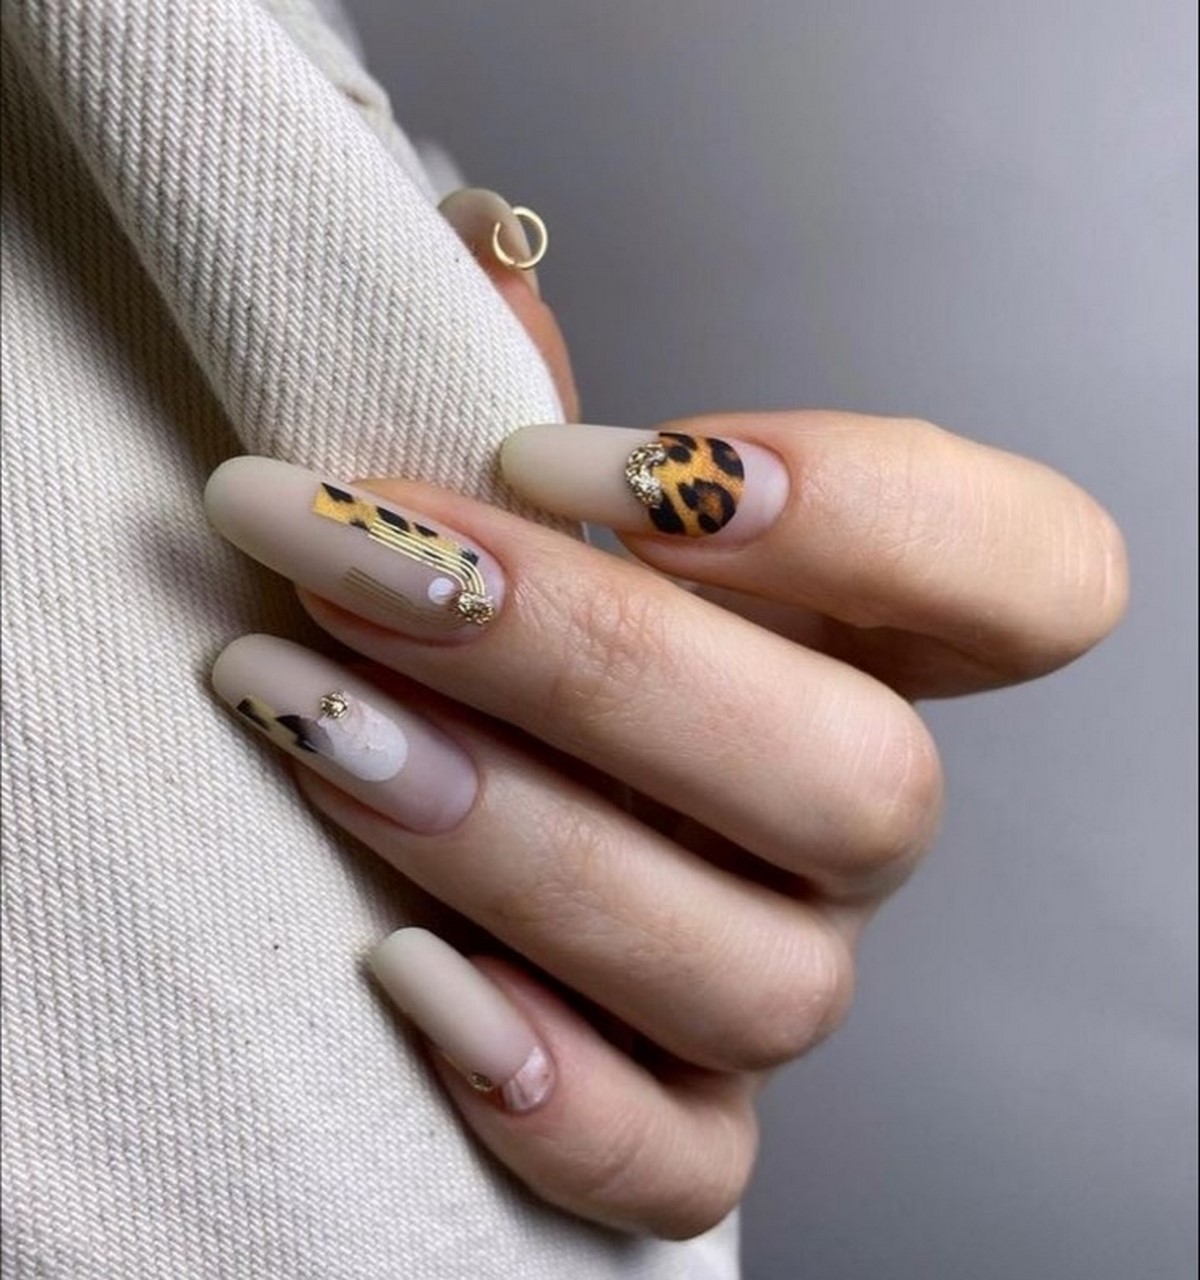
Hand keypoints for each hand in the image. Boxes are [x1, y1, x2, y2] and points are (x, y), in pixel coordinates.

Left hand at [202, 397, 1124, 1234]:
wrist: (378, 784)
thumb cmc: (441, 619)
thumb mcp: (485, 496)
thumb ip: (512, 383)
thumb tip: (475, 243)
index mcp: (849, 647)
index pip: (1035, 579)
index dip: (878, 518)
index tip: (626, 469)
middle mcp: (838, 827)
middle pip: (864, 783)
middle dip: (604, 664)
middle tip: (379, 566)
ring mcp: (769, 977)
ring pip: (762, 975)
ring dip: (530, 844)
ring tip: (321, 725)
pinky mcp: (673, 1118)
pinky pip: (678, 1160)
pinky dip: (552, 1088)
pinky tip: (406, 976)